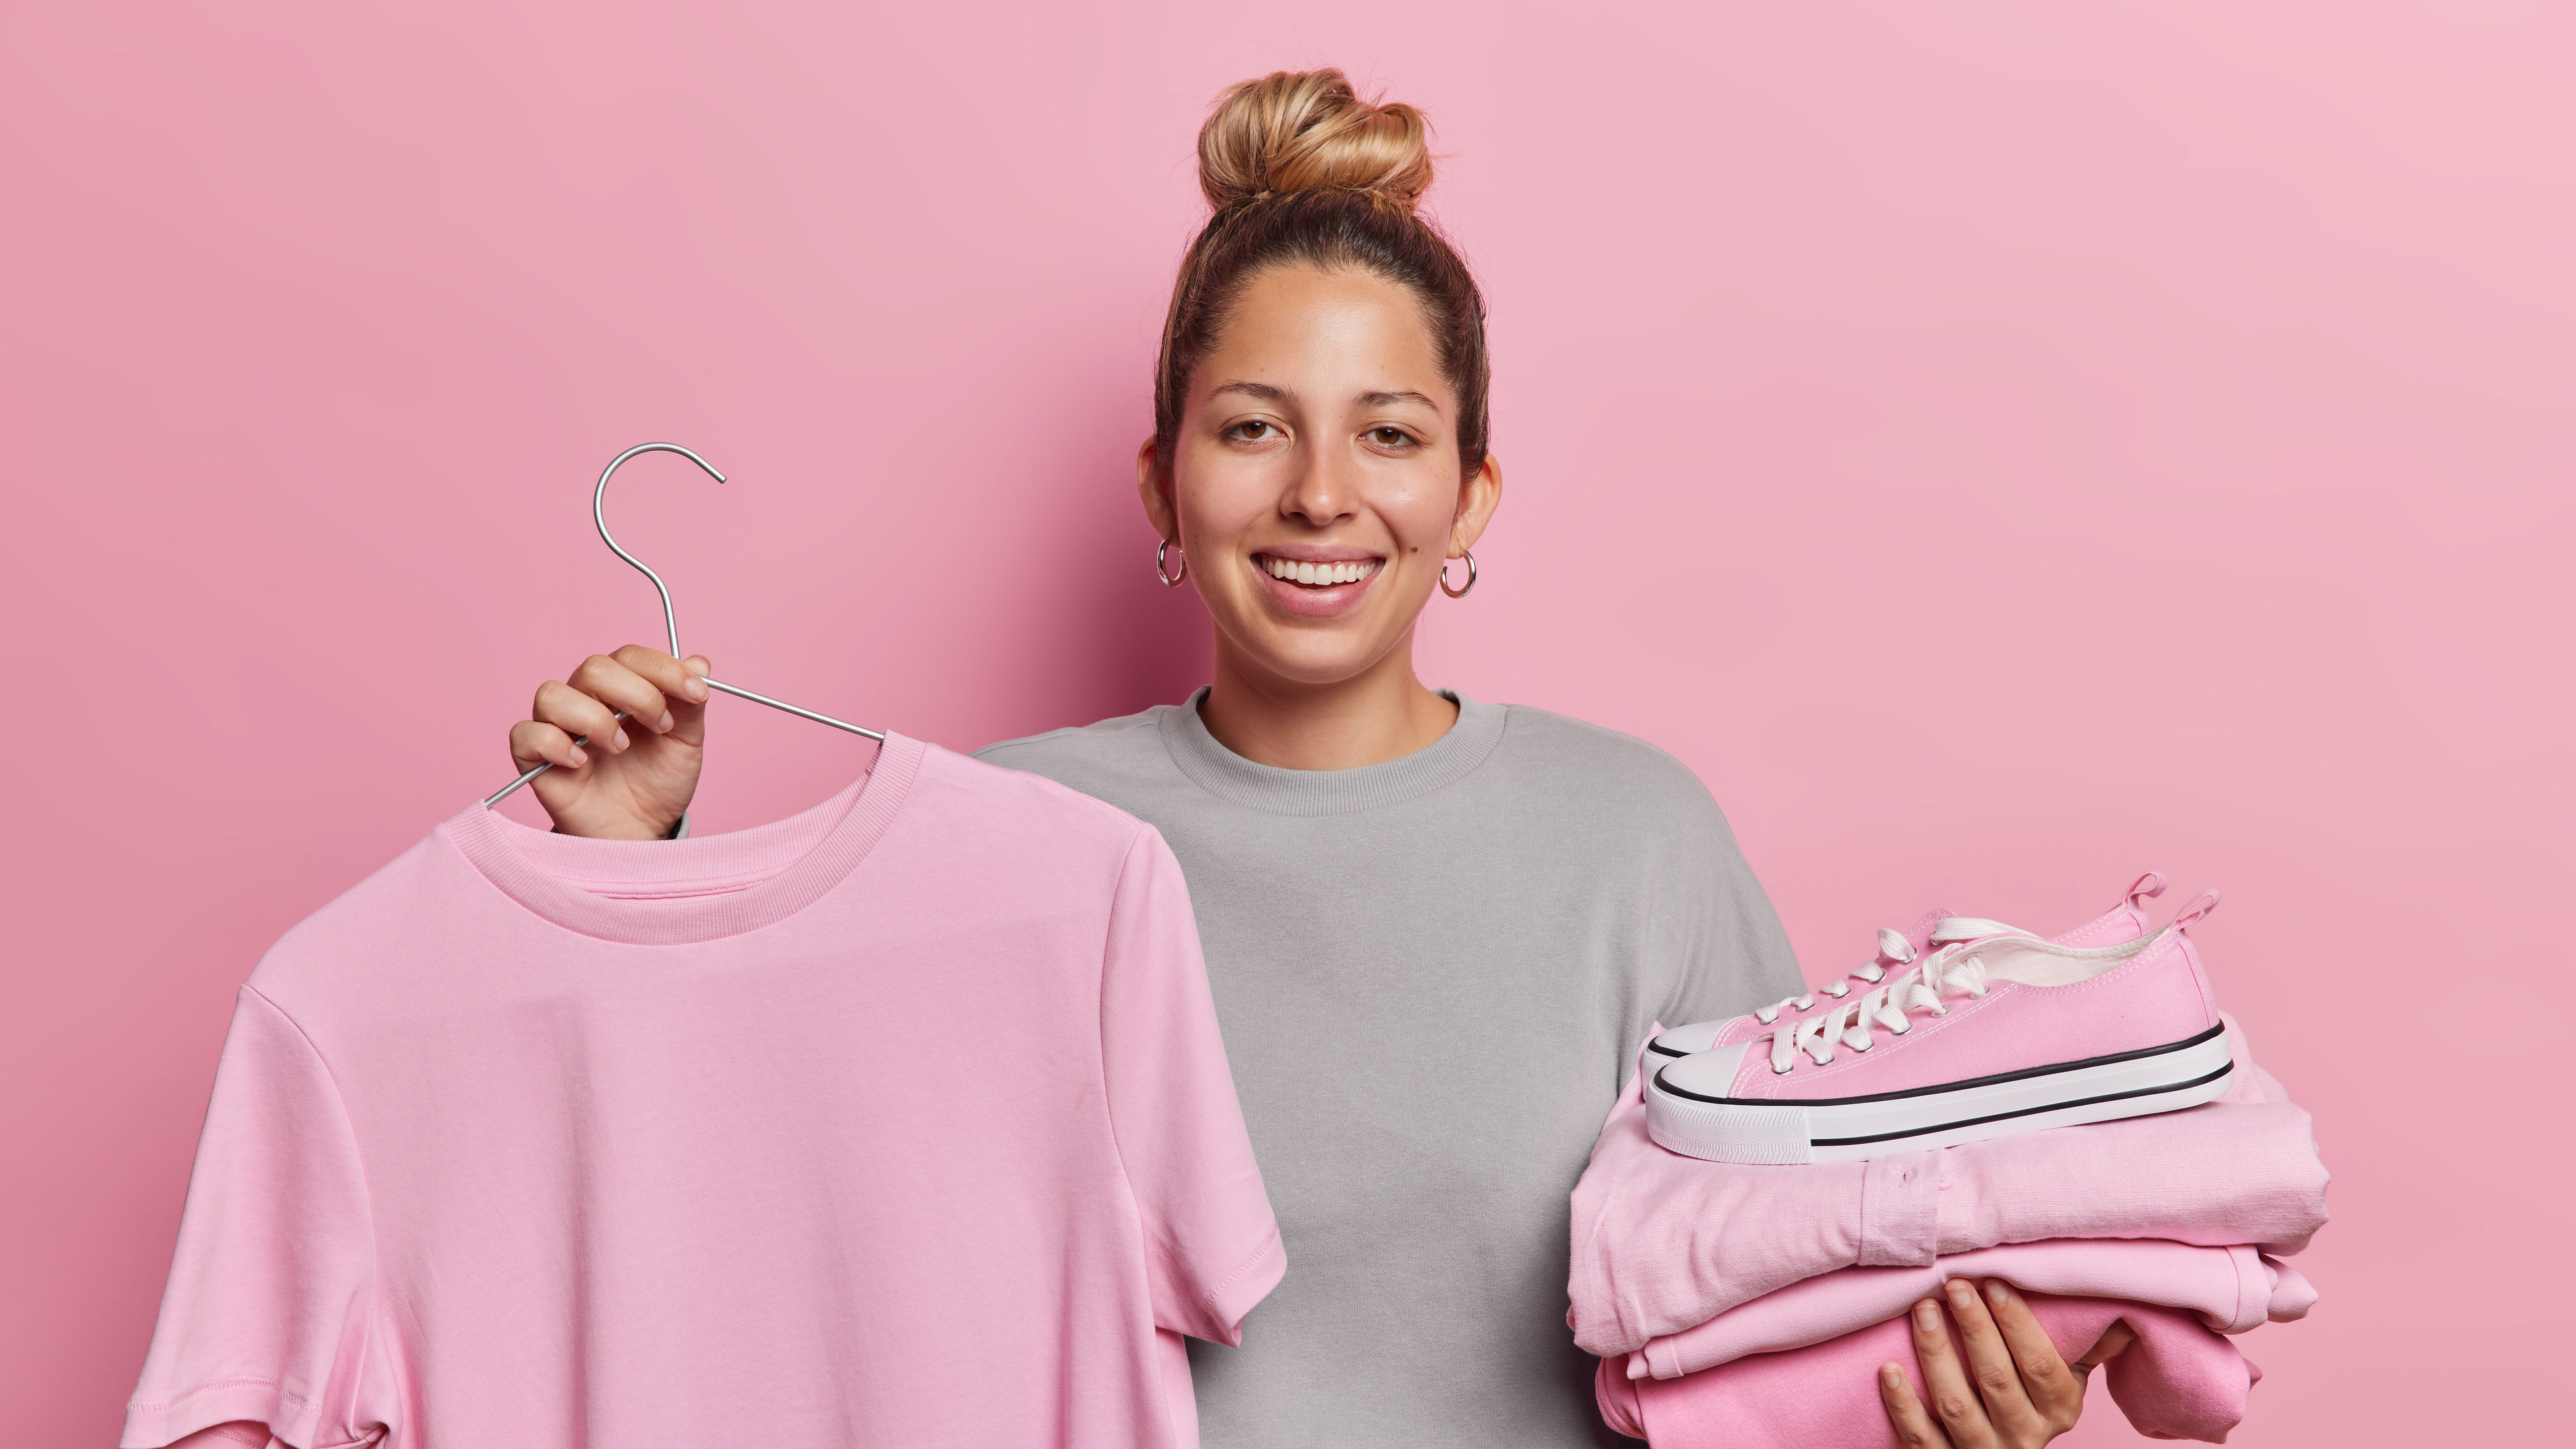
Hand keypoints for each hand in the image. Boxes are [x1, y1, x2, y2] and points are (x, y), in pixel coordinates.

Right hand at [506, 645, 710, 839]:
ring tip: (620, 748)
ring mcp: (557, 727)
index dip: (663, 669)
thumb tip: (699, 662)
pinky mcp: (534, 758)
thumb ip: (690, 702)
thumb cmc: (658, 783)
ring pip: (553, 695)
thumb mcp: (686, 742)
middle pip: (594, 668)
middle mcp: (585, 699)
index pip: (631, 656)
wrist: (642, 830)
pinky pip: (525, 734)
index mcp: (621, 688)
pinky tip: (582, 762)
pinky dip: (554, 744)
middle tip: (661, 727)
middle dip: (637, 694)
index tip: (696, 693)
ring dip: (594, 719)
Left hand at [1877, 1277, 2135, 1448]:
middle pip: (1996, 1380)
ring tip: (1921, 1311)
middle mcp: (2025, 1436)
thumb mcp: (2068, 1379)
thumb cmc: (2033, 1401)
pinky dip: (1903, 1406)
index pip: (2040, 1365)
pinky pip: (1921, 1438)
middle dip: (1973, 1329)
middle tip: (1951, 1285)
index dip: (2016, 1323)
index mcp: (2059, 1410)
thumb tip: (2121, 1306)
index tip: (1992, 1283)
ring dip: (1937, 1356)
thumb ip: (2088, 1345)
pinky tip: (1887, 1370)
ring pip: (1957, 1405)